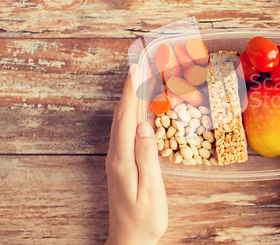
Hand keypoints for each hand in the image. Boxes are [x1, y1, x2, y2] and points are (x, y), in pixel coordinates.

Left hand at [105, 64, 167, 244]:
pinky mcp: (123, 160)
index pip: (127, 117)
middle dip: (131, 87)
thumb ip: (146, 156)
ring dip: (133, 96)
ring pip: (124, 119)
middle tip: (143, 64)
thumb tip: (144, 125)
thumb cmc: (145, 218)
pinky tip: (143, 106)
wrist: (130, 239)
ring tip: (143, 77)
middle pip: (123, 113)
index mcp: (123, 158)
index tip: (138, 68)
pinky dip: (135, 112)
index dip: (132, 91)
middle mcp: (117, 154)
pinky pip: (127, 129)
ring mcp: (118, 157)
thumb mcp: (150, 189)